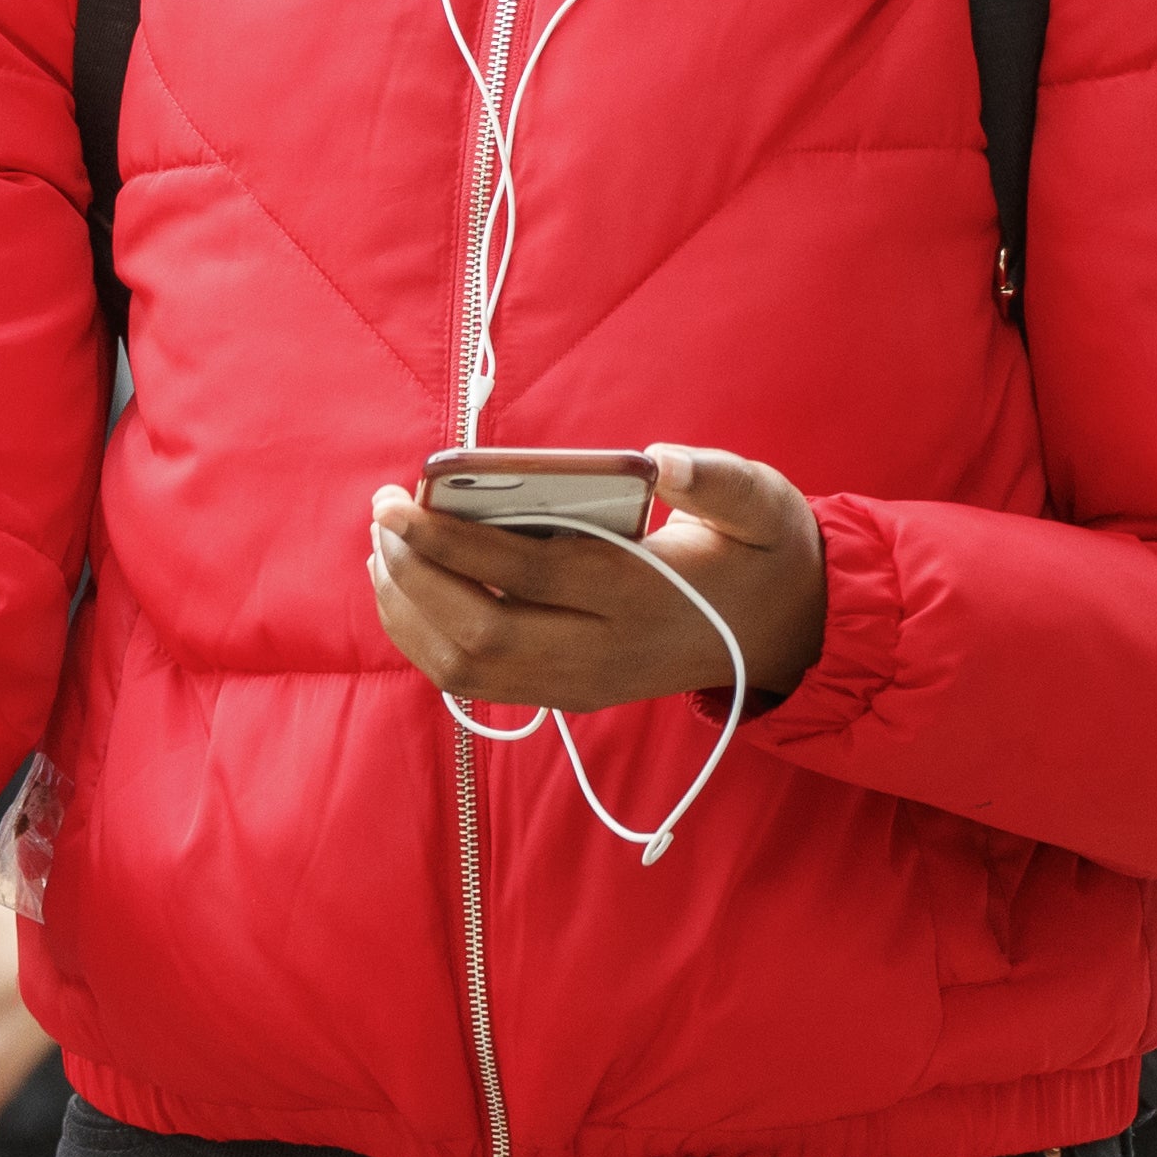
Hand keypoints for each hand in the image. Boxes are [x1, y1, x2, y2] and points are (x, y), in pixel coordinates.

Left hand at [368, 442, 827, 710]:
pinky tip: (405, 588)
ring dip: (407, 609)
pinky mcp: (564, 694)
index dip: (451, 541)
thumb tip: (662, 462)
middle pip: (481, 632)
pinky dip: (424, 639)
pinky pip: (475, 681)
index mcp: (640, 597)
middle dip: (414, 574)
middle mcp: (602, 652)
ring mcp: (579, 683)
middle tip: (380, 515)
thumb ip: (716, 479)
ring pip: (466, 668)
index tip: (399, 501)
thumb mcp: (759, 505)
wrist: (777, 634)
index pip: (526, 575)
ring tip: (382, 547)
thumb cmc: (757, 554)